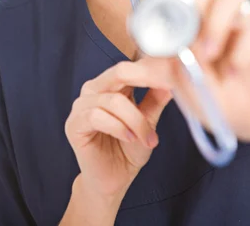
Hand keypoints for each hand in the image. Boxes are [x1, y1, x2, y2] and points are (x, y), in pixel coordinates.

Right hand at [64, 60, 173, 201]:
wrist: (113, 181)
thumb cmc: (128, 150)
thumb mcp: (148, 121)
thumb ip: (156, 98)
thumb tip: (172, 78)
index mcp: (111, 84)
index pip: (131, 67)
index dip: (153, 69)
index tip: (175, 73)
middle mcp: (94, 90)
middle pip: (119, 73)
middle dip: (146, 80)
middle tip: (168, 87)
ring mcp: (82, 106)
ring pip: (113, 100)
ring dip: (135, 120)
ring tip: (147, 137)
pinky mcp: (74, 124)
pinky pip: (97, 116)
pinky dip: (118, 127)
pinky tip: (129, 137)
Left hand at [161, 0, 249, 141]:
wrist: (238, 115)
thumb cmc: (202, 87)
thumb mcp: (173, 77)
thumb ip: (160, 61)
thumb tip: (158, 39)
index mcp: (189, 7)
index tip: (167, 1)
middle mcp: (214, 4)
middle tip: (189, 25)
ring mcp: (238, 16)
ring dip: (216, 22)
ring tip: (208, 54)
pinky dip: (241, 51)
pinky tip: (232, 71)